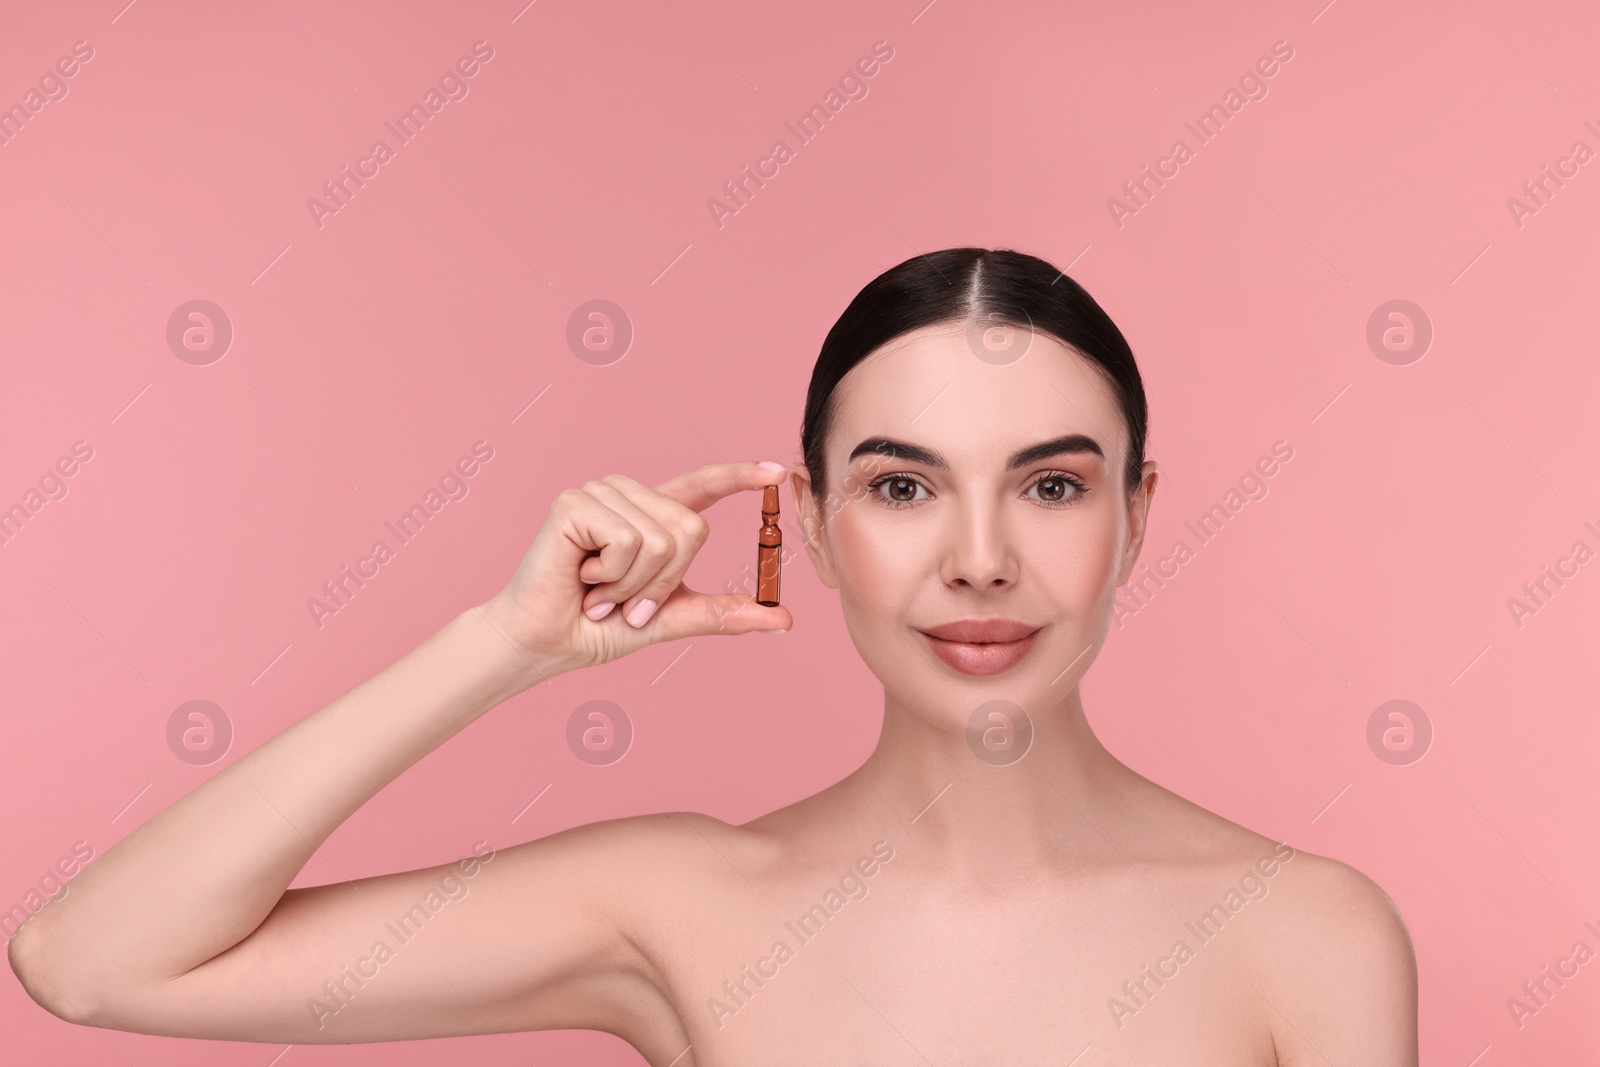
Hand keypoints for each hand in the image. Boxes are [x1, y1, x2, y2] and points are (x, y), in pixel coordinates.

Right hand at [481, 460, 793, 680]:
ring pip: (662, 540)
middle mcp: (627, 494)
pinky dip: (612, 576)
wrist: (545, 643)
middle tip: (624, 601)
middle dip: (665, 582)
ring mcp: (601, 493)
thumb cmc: (597, 627)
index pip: (702, 486)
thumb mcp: (670, 618)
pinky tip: (582, 576)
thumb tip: (783, 617)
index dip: (739, 477)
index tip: (777, 472)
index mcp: (650, 515)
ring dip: (634, 585)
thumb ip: (721, 612)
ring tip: (598, 590)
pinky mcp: (576, 502)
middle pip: (692, 530)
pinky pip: (629, 542)